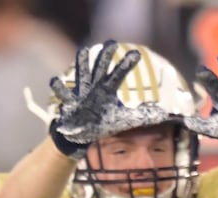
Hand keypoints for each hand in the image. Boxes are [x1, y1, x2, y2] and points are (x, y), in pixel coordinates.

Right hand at [48, 40, 145, 158]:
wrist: (81, 134)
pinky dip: (59, 88)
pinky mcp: (70, 104)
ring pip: (82, 75)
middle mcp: (94, 88)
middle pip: (100, 69)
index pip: (119, 75)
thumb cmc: (101, 123)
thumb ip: (139, 116)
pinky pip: (64, 95)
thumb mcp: (121, 120)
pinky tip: (56, 80)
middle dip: (105, 56)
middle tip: (111, 42)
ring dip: (82, 64)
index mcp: (107, 90)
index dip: (126, 64)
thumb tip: (161, 115)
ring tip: (83, 51)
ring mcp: (81, 94)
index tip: (136, 54)